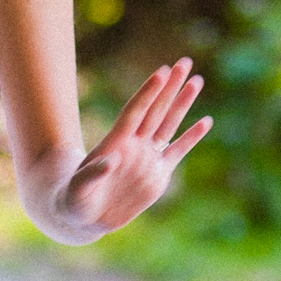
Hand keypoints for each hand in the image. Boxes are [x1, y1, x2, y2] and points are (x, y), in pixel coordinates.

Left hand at [55, 58, 211, 239]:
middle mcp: (134, 145)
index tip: (161, 72)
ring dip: (182, 104)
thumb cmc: (74, 200)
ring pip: (169, 124)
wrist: (85, 217)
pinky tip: (206, 122)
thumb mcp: (77, 189)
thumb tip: (110, 161)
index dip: (147, 93)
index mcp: (115, 143)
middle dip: (170, 86)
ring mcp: (148, 158)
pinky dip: (192, 138)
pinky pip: (178, 152)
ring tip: (196, 81)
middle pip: (155, 109)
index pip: (135, 111)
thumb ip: (92, 175)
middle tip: (184, 62)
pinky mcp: (158, 175)